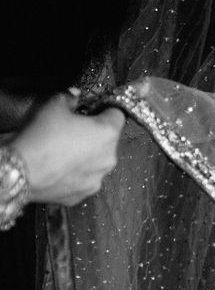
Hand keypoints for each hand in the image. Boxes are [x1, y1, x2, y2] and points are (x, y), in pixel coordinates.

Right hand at [10, 92, 124, 205]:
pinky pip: (85, 179)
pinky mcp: (85, 193)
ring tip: (64, 152)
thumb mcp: (53, 105)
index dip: (105, 110)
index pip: (118, 115)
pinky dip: (76, 174)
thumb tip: (75, 96)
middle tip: (73, 132)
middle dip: (94, 135)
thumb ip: (69, 98)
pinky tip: (59, 169)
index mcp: (108, 133)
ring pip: (98, 162)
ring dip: (87, 156)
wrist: (22, 170)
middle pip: (108, 141)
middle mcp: (110, 158)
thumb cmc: (42, 135)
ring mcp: (98, 178)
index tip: (93, 110)